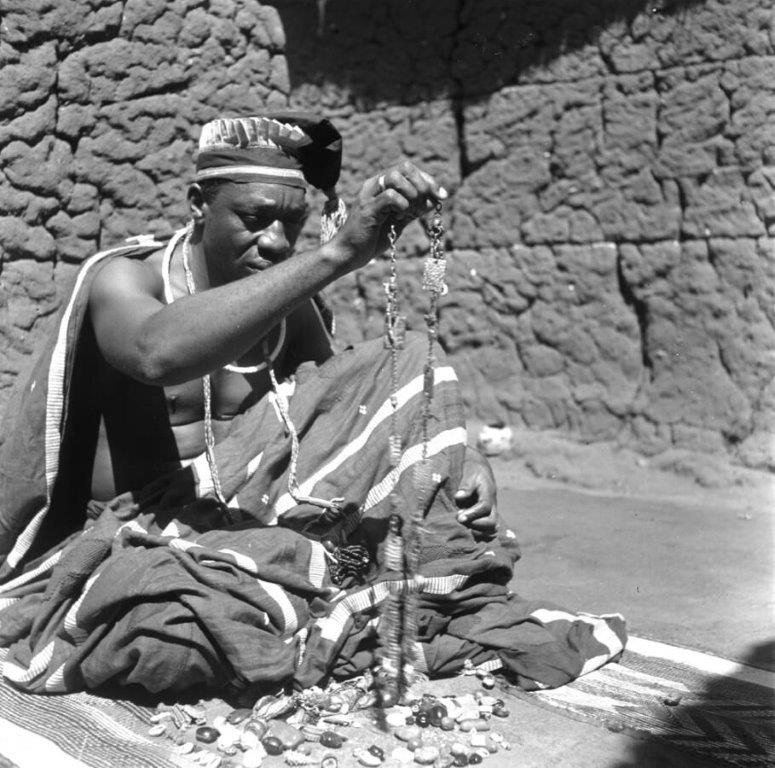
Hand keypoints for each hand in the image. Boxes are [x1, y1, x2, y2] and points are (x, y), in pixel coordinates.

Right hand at [330, 161, 447, 269]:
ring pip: (396, 177)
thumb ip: (414, 209)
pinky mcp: (367, 209)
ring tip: (411, 211)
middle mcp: (374, 185)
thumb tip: (434, 200)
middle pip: (404, 167)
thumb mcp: (399, 221)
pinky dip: (402, 205)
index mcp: (382, 185)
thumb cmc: (373, 238)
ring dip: (412, 193)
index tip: (442, 195)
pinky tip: (402, 217)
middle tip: (429, 201)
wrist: (350, 254)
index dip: (428, 180)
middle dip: (423, 183)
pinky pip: (390, 196)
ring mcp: (369, 195)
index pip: (409, 170)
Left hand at [455, 447, 498, 538]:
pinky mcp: (485, 517)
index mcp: (488, 493)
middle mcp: (492, 505)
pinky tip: (466, 535)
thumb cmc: (472, 470)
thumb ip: (466, 485)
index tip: (459, 516)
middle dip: (475, 524)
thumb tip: (459, 497)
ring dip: (477, 531)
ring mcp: (490, 512)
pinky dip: (479, 536)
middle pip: (492, 522)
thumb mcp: (469, 472)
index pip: (485, 507)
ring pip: (492, 529)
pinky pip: (487, 532)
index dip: (473, 514)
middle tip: (459, 519)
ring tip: (462, 527)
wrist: (478, 469)